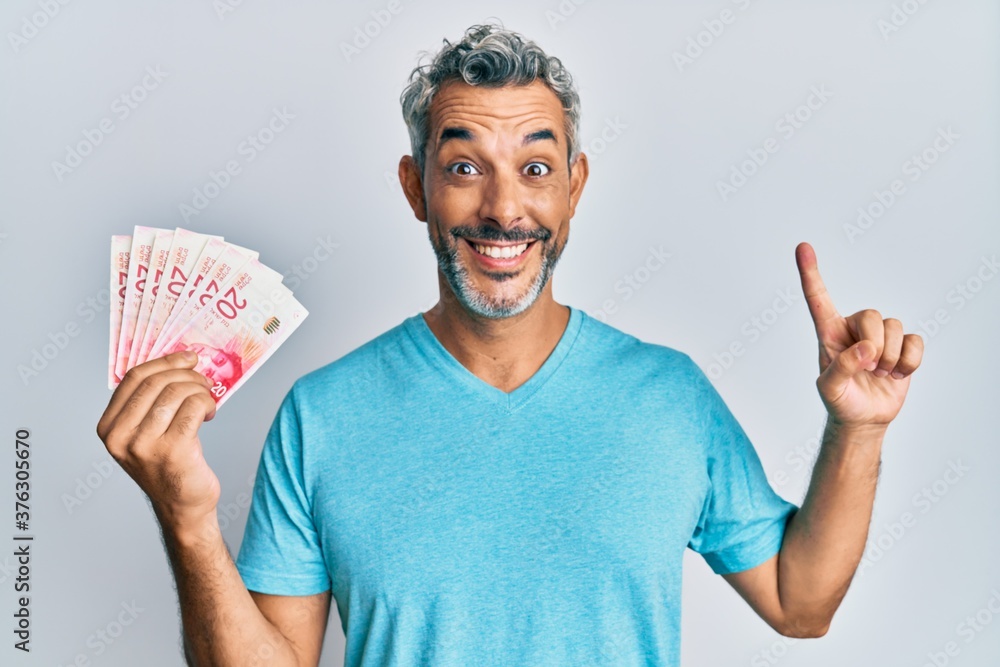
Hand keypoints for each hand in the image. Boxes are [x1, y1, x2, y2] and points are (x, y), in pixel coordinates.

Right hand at [96, 351, 220, 531]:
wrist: (181, 505)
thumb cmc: (167, 464)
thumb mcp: (145, 432)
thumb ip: (148, 402)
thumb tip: (177, 361)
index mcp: (108, 427)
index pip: (134, 378)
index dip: (165, 362)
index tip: (188, 358)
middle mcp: (120, 437)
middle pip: (156, 383)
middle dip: (186, 374)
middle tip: (204, 380)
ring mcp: (144, 445)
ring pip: (176, 393)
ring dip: (199, 390)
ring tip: (207, 400)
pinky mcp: (173, 451)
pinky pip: (193, 408)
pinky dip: (206, 403)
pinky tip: (210, 413)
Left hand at [795, 242, 923, 428]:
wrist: (864, 419)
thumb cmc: (840, 401)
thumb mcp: (830, 389)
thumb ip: (841, 368)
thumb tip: (866, 348)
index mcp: (829, 333)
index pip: (818, 299)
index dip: (810, 273)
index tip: (803, 247)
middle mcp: (854, 328)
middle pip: (872, 315)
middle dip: (874, 345)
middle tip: (868, 370)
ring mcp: (881, 336)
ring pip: (895, 326)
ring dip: (891, 357)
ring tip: (880, 374)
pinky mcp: (903, 346)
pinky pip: (915, 341)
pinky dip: (909, 362)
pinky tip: (897, 374)